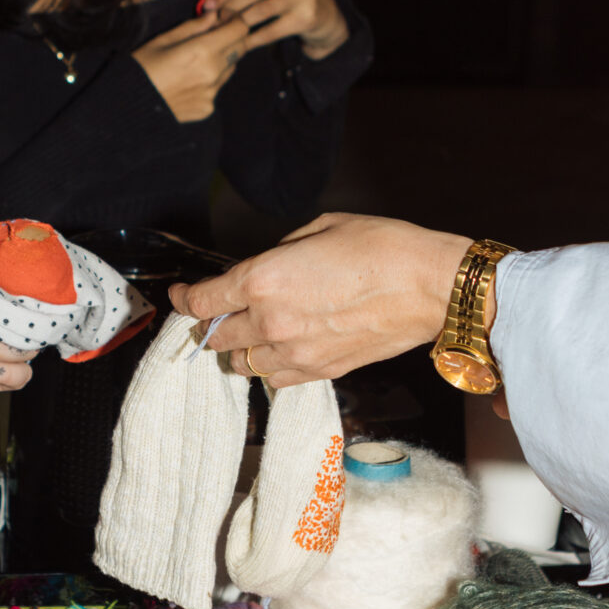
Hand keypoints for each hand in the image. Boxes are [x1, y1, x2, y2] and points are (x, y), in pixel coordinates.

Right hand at [133, 11, 260, 123]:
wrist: (127, 105)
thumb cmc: (142, 66)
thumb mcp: (164, 39)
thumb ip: (194, 26)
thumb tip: (214, 15)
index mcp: (202, 51)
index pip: (239, 29)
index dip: (234, 19)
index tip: (221, 18)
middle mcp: (212, 73)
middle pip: (240, 48)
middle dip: (231, 37)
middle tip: (211, 35)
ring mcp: (211, 93)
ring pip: (230, 68)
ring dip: (222, 59)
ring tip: (195, 60)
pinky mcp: (207, 108)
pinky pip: (217, 87)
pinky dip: (210, 80)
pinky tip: (188, 80)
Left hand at [169, 210, 472, 385]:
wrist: (428, 287)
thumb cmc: (381, 248)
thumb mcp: (319, 228)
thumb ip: (281, 252)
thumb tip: (268, 267)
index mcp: (263, 279)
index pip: (202, 301)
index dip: (183, 299)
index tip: (180, 296)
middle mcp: (270, 321)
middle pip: (216, 337)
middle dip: (209, 325)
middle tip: (213, 315)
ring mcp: (295, 352)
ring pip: (241, 364)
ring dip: (238, 350)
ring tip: (247, 336)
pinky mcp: (321, 371)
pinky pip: (276, 380)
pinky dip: (270, 368)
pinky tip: (280, 352)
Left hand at [204, 0, 348, 58]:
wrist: (330, 20)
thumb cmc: (297, 0)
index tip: (208, 2)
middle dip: (229, 5)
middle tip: (214, 19)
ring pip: (261, 9)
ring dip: (239, 22)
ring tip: (225, 31)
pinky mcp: (307, 17)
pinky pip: (272, 29)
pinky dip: (255, 37)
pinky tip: (243, 43)